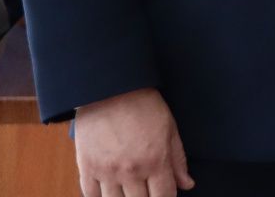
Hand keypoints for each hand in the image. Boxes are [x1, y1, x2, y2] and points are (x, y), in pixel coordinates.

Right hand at [74, 87, 192, 196]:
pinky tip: (108, 190)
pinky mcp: (87, 167)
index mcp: (155, 161)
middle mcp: (131, 171)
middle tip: (145, 190)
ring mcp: (107, 171)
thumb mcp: (169, 128)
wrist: (110, 88)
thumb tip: (187, 185)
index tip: (164, 195)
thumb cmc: (143, 105)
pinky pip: (91, 195)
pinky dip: (100, 196)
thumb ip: (177, 160)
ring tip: (128, 190)